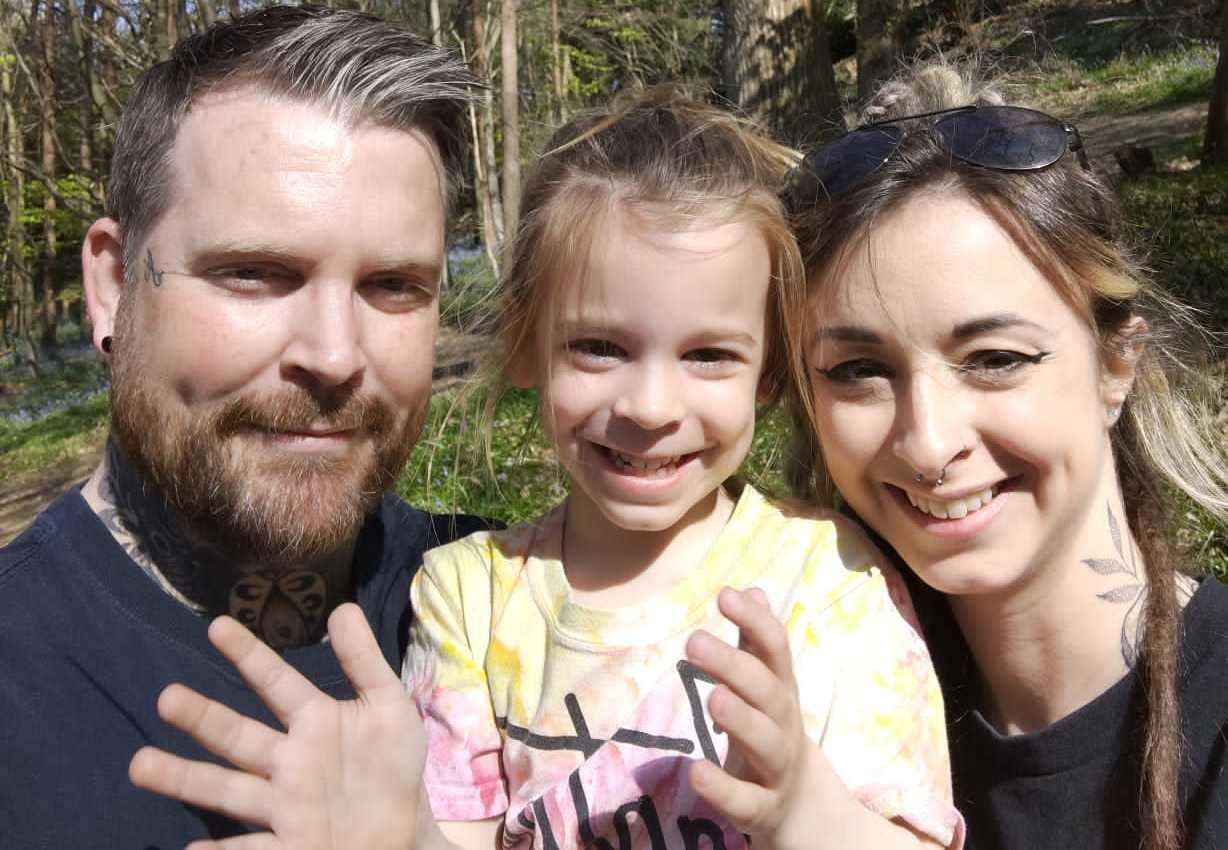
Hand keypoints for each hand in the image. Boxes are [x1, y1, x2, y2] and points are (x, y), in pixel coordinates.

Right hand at [129, 604, 438, 849]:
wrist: (402, 832)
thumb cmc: (391, 766)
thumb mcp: (389, 709)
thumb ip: (366, 663)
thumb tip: (344, 608)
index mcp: (314, 722)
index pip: (276, 683)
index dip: (250, 655)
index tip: (217, 625)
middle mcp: (287, 761)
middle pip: (238, 736)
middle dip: (204, 718)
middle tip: (167, 698)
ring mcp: (283, 806)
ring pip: (227, 791)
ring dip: (186, 778)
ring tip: (140, 765)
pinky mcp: (290, 846)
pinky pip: (250, 849)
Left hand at [684, 587, 844, 849]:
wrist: (803, 809)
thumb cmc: (773, 734)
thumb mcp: (768, 689)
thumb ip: (756, 645)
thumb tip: (751, 589)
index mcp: (782, 692)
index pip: (776, 651)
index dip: (755, 622)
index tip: (725, 594)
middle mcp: (785, 725)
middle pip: (769, 692)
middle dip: (736, 666)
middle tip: (694, 641)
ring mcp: (777, 769)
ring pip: (767, 743)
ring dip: (742, 718)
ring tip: (713, 697)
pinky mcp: (763, 809)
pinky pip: (746, 800)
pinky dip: (723, 788)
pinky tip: (696, 771)